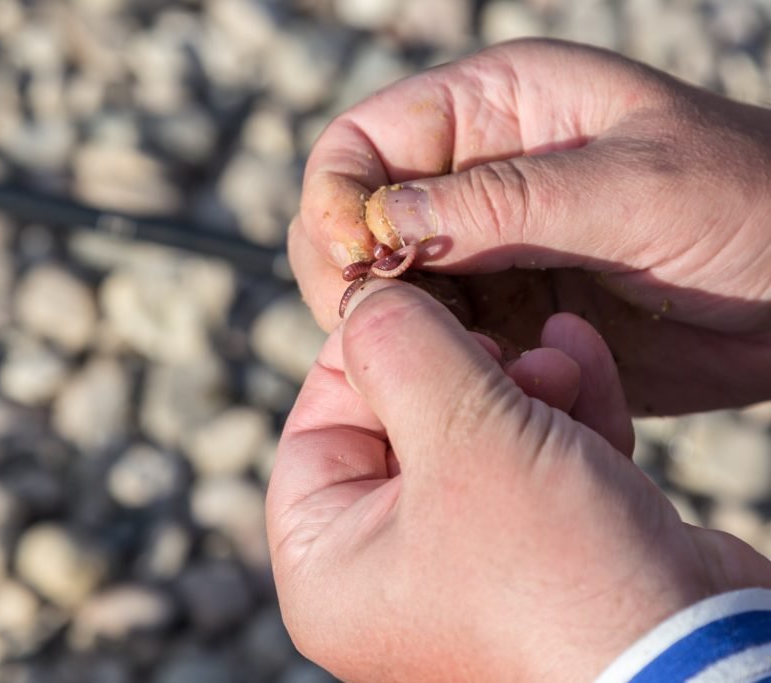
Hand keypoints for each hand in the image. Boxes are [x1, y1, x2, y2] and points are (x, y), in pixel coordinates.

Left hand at [267, 280, 770, 681]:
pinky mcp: (544, 563)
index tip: (407, 304)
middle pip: (399, 430)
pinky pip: (534, 469)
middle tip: (498, 345)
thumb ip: (398, 348)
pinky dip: (562, 415)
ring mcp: (469, 573)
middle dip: (460, 370)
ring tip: (556, 367)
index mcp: (332, 570)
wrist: (699, 664)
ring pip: (475, 442)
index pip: (314, 433)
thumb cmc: (555, 574)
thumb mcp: (458, 436)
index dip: (360, 357)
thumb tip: (366, 298)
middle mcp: (390, 579)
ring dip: (520, 386)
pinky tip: (583, 364)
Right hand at [292, 38, 770, 413]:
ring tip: (454, 352)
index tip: (357, 258)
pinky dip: (440, 364)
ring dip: (396, 327)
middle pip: (353, 221)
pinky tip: (487, 375)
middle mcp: (475, 179)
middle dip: (352, 271)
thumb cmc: (754, 205)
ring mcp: (487, 252)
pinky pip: (437, 342)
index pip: (361, 141)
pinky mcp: (506, 316)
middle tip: (379, 320)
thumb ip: (504, 202)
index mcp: (498, 109)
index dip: (335, 197)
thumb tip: (379, 222)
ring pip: (385, 290)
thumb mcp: (636, 187)